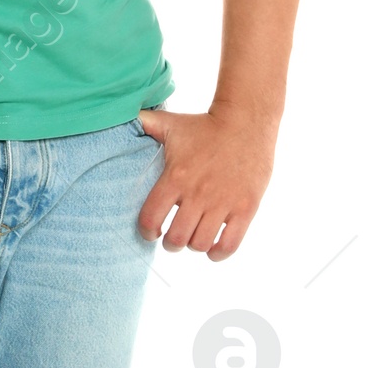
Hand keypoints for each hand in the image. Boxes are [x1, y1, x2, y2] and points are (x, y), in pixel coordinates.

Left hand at [135, 105, 275, 259]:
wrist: (247, 121)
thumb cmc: (205, 125)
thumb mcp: (171, 123)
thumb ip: (145, 123)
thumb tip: (121, 115)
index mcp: (175, 177)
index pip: (151, 219)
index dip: (147, 231)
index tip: (151, 232)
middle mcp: (197, 193)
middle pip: (176, 239)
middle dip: (171, 243)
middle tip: (174, 237)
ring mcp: (223, 202)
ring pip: (200, 244)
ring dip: (193, 246)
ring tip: (194, 238)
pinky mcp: (246, 208)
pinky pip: (229, 245)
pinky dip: (218, 253)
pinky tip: (214, 248)